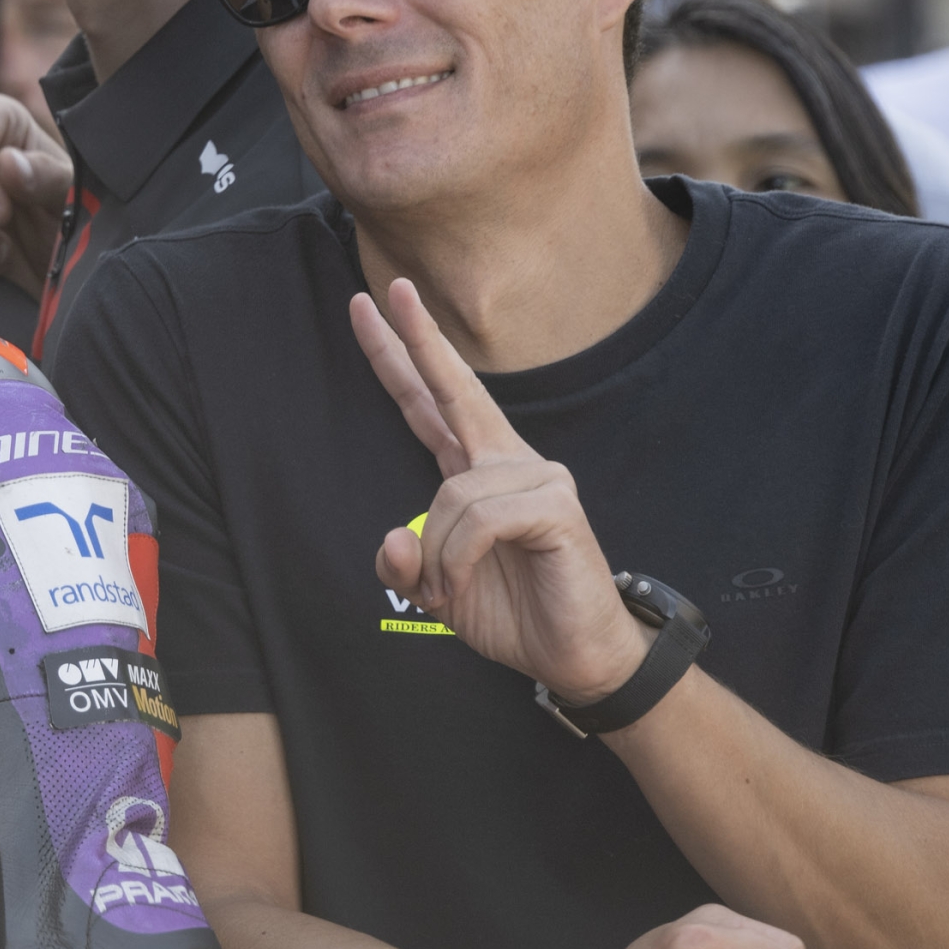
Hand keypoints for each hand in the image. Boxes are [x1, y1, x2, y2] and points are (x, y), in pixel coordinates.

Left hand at [352, 278, 651, 703]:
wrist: (575, 657)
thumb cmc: (513, 613)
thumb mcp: (436, 590)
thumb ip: (404, 564)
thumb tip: (392, 539)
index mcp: (475, 472)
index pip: (430, 402)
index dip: (403, 355)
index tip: (373, 304)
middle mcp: (505, 462)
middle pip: (454, 390)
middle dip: (418, 339)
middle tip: (385, 291)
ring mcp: (536, 477)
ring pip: (449, 494)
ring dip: (434, 555)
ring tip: (448, 590)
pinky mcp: (555, 503)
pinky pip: (478, 519)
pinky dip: (457, 560)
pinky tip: (463, 584)